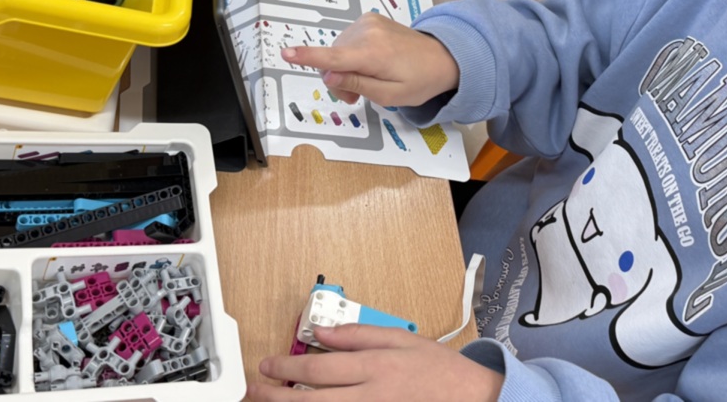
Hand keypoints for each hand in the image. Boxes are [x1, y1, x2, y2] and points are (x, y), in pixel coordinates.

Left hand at [248, 325, 503, 400]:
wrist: (472, 398)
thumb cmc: (439, 371)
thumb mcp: (401, 338)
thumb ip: (358, 334)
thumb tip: (323, 331)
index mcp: (374, 367)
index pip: (318, 368)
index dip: (286, 367)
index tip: (268, 365)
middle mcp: (370, 397)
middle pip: (310, 401)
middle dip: (275, 397)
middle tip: (254, 390)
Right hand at [282, 12, 459, 104]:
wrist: (443, 57)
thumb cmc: (420, 80)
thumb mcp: (389, 95)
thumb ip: (356, 84)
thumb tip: (328, 76)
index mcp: (373, 53)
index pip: (333, 57)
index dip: (306, 57)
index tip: (286, 53)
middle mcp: (367, 32)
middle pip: (332, 60)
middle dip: (338, 80)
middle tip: (357, 94)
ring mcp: (368, 23)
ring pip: (337, 51)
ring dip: (344, 68)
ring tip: (368, 79)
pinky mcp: (369, 20)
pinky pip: (347, 41)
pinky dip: (351, 55)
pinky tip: (369, 63)